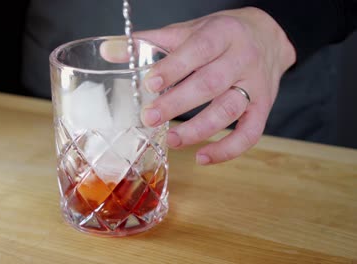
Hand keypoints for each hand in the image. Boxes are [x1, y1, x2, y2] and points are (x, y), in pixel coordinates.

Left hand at [136, 7, 295, 164]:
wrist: (266, 36)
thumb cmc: (218, 36)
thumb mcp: (186, 31)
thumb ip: (148, 42)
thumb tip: (108, 51)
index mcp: (222, 33)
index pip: (198, 50)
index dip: (174, 67)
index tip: (149, 84)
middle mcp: (243, 58)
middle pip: (211, 83)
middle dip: (177, 103)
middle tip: (149, 118)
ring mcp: (256, 85)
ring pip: (228, 110)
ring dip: (198, 129)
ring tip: (171, 140)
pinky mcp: (262, 107)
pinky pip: (250, 133)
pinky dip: (227, 149)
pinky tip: (202, 157)